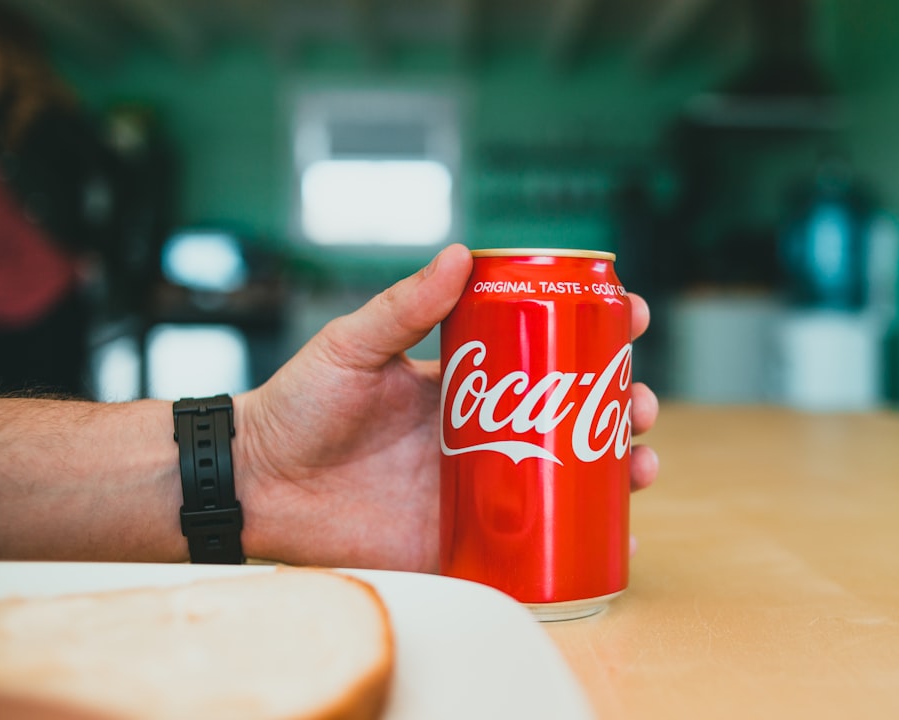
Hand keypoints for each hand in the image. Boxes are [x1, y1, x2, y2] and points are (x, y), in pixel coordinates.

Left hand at [236, 244, 658, 570]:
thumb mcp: (353, 345)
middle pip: (571, 416)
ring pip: (566, 476)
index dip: (592, 333)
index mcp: (465, 381)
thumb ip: (404, 307)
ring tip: (640, 461)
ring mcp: (478, 486)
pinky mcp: (463, 538)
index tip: (629, 316)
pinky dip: (578, 538)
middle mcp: (483, 431)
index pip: (543, 351)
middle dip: (621, 406)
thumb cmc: (299, 406)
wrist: (258, 486)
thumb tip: (461, 253)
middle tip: (640, 402)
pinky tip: (614, 530)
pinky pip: (532, 541)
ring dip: (616, 466)